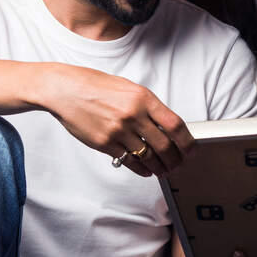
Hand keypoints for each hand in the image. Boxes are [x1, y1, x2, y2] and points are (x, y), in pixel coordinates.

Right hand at [38, 63, 194, 176]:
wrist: (65, 89)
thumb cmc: (95, 85)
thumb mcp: (129, 88)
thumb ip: (148, 106)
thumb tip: (166, 126)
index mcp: (143, 98)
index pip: (175, 125)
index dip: (187, 142)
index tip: (191, 150)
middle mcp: (133, 115)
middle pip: (164, 145)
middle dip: (175, 159)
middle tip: (178, 165)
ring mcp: (118, 130)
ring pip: (147, 156)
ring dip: (159, 167)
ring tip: (164, 170)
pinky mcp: (104, 143)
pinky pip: (129, 161)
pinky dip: (141, 168)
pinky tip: (147, 170)